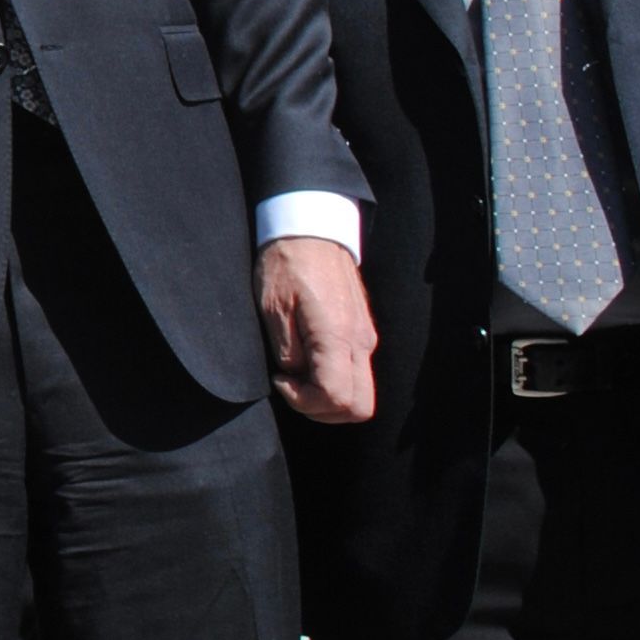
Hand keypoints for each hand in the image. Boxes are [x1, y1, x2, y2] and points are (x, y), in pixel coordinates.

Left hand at [258, 235, 377, 424]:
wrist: (312, 230)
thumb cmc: (287, 264)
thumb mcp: (273, 307)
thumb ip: (287, 349)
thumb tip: (296, 375)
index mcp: (338, 335)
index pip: (336, 397)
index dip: (303, 401)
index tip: (279, 379)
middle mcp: (361, 342)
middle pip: (358, 407)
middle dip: (320, 409)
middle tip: (290, 386)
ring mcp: (366, 339)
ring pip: (360, 395)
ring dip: (327, 399)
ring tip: (296, 375)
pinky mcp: (362, 335)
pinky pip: (356, 376)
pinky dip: (333, 383)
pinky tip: (307, 363)